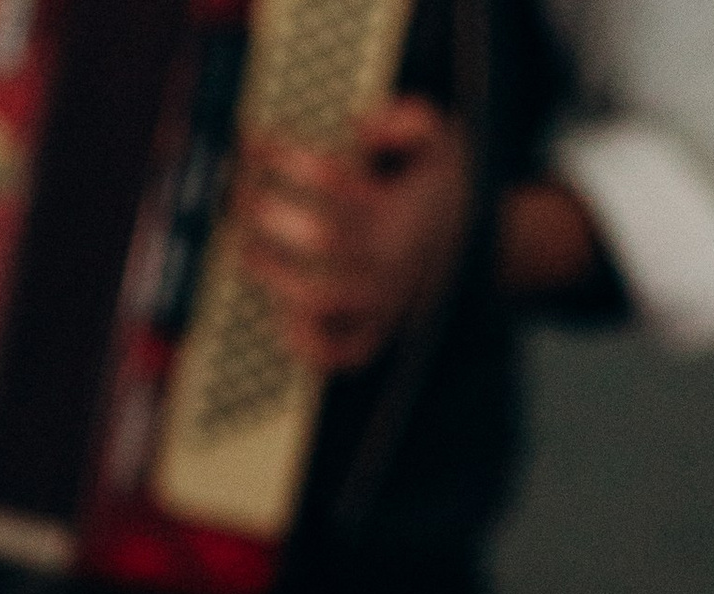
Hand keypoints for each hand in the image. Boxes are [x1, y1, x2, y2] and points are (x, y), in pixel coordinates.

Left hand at [236, 96, 473, 371]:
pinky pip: (336, 353)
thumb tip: (362, 127)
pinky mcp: (372, 337)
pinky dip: (306, 342)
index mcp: (398, 212)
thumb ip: (411, 120)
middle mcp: (388, 260)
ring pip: (319, 296)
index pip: (332, 179)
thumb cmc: (434, 192)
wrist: (474, 252)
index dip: (286, 159)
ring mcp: (379, 304)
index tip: (255, 144)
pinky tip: (280, 314)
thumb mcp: (438, 141)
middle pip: (322, 237)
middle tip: (239, 195)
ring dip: (273, 273)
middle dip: (270, 213)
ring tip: (245, 248)